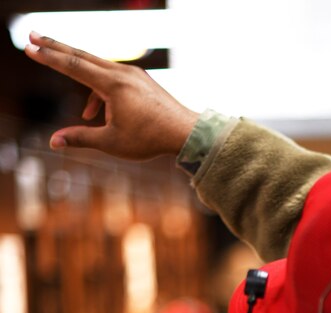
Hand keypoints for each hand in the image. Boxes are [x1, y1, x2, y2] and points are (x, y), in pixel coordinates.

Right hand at [24, 32, 199, 159]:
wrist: (185, 133)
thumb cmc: (150, 140)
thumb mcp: (112, 142)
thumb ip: (81, 138)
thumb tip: (53, 142)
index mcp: (113, 85)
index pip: (73, 66)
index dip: (48, 57)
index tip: (29, 46)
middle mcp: (122, 72)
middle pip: (82, 55)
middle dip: (56, 48)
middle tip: (32, 35)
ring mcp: (134, 74)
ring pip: (98, 69)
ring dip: (85, 86)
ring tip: (88, 117)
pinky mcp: (141, 80)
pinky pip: (113, 80)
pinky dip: (102, 93)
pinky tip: (102, 116)